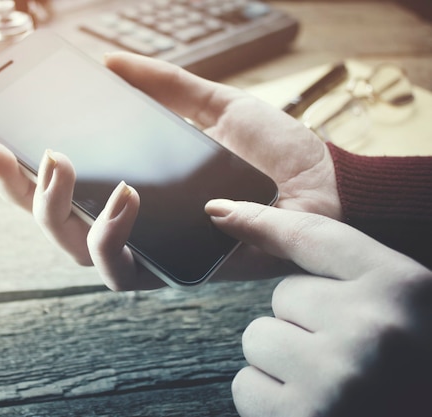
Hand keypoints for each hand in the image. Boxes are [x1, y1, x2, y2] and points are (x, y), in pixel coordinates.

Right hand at [0, 51, 341, 288]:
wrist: (323, 186)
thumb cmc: (270, 153)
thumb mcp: (210, 106)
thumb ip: (161, 85)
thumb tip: (108, 61)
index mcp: (130, 188)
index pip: (61, 187)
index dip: (17, 172)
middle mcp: (131, 225)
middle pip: (53, 223)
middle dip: (19, 191)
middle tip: (4, 151)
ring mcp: (149, 252)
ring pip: (75, 251)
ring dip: (54, 210)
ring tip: (56, 162)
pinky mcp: (173, 272)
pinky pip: (124, 270)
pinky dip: (112, 235)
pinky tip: (123, 195)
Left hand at [206, 199, 431, 416]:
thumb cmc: (408, 371)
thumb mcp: (403, 308)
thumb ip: (346, 270)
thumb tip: (226, 214)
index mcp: (403, 289)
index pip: (315, 236)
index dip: (264, 220)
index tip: (220, 211)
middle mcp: (371, 328)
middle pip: (282, 295)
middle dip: (303, 324)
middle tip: (348, 356)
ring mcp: (335, 377)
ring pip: (257, 339)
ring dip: (282, 363)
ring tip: (333, 386)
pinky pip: (245, 386)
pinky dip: (268, 401)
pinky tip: (313, 410)